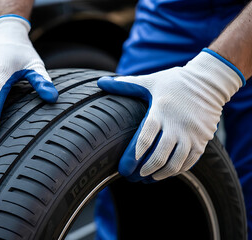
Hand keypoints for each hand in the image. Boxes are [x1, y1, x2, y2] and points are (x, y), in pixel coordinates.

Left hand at [98, 49, 244, 180]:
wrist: (210, 81)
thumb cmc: (175, 82)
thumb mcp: (150, 81)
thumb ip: (125, 84)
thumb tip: (100, 82)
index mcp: (160, 111)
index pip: (145, 138)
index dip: (133, 156)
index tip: (124, 168)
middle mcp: (176, 125)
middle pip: (159, 155)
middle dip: (144, 170)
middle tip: (133, 177)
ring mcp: (191, 134)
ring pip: (175, 162)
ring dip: (160, 174)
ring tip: (148, 178)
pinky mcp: (202, 140)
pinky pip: (190, 161)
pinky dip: (177, 170)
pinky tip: (167, 173)